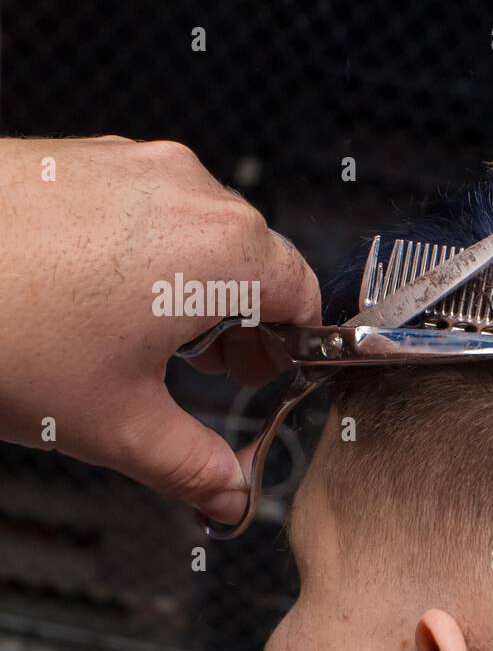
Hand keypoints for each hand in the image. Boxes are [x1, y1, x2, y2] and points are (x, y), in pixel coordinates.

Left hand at [0, 136, 319, 520]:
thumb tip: (230, 494)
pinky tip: (95, 296)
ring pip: (199, 230)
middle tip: (204, 367)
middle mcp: (188, 192)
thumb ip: (194, 467)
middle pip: (255, 260)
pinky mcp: (86, 155)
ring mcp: (134, 164)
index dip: (292, 343)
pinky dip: (142, 250)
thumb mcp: (115, 422)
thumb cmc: (1, 323)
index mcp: (221, 250)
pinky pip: (146, 205)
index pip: (304, 292)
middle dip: (240, 318)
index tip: (266, 371)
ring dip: (190, 283)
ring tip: (138, 335)